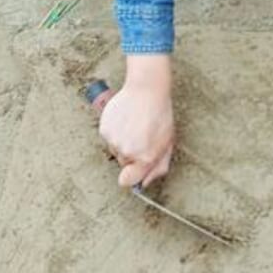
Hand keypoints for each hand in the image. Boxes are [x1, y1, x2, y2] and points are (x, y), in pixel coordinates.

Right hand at [99, 55, 174, 187]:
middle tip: (141, 135)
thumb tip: (144, 184)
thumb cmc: (160, 114)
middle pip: (124, 163)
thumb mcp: (167, 141)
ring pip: (115, 150)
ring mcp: (114, 140)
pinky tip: (125, 119)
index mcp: (145, 157)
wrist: (147, 89)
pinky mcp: (105, 129)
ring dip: (123, 141)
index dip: (131, 175)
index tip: (134, 168)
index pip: (129, 181)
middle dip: (132, 153)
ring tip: (134, 124)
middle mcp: (128, 152)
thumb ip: (158, 167)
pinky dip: (115, 130)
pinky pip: (109, 137)